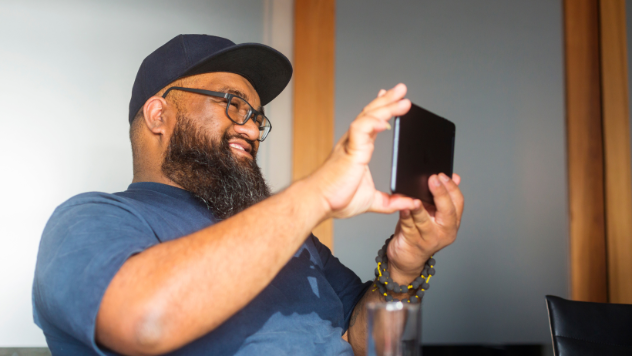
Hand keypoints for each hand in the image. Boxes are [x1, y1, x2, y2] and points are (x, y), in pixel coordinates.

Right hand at [309, 84, 417, 218]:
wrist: (319, 202)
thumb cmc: (336, 199)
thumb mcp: (372, 201)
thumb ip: (391, 202)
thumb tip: (410, 204)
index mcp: (358, 150)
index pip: (372, 123)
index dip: (383, 109)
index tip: (394, 99)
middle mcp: (354, 142)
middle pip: (372, 114)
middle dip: (388, 100)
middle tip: (402, 89)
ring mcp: (351, 144)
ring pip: (368, 117)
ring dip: (386, 106)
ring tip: (402, 99)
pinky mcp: (349, 150)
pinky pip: (360, 129)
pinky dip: (373, 123)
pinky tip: (385, 121)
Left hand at [387, 173, 463, 279]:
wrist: (407, 257)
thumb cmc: (419, 232)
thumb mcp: (432, 213)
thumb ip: (441, 197)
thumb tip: (454, 177)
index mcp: (451, 222)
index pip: (458, 202)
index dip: (451, 187)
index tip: (442, 175)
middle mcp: (444, 231)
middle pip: (447, 211)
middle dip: (440, 193)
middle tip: (433, 179)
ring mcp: (429, 238)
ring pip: (426, 220)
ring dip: (420, 207)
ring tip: (416, 196)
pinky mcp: (413, 242)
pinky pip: (409, 227)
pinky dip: (405, 216)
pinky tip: (403, 207)